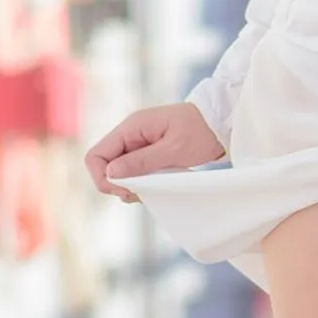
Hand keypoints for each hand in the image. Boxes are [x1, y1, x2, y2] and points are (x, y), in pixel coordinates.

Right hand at [85, 101, 225, 201]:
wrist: (221, 124)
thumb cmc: (200, 131)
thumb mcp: (173, 149)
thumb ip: (142, 161)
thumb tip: (111, 173)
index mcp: (131, 127)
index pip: (96, 155)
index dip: (102, 177)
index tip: (125, 190)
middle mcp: (130, 135)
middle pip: (104, 166)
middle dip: (117, 184)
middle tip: (140, 194)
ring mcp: (137, 145)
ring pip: (118, 172)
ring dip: (129, 186)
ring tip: (152, 190)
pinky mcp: (147, 154)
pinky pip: (132, 173)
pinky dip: (140, 184)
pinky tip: (156, 187)